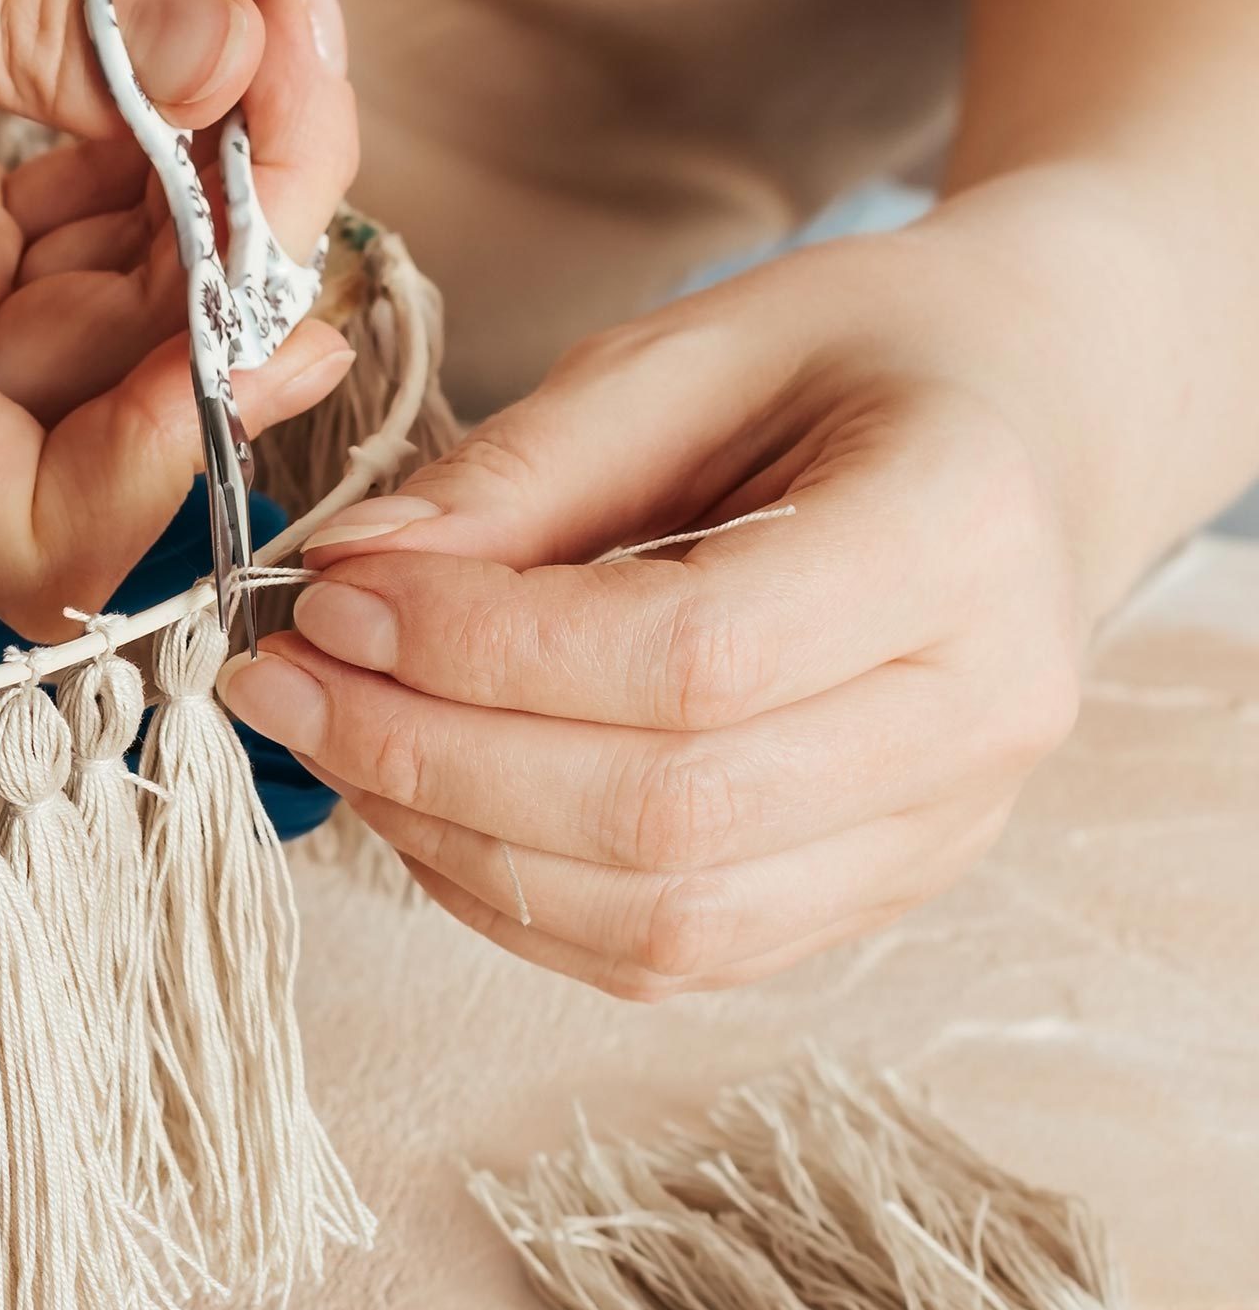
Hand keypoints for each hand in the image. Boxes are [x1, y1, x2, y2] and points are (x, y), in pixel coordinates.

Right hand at [0, 0, 356, 633]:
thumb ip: (24, 21)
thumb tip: (236, 60)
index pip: (46, 536)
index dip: (184, 435)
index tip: (250, 250)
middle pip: (129, 395)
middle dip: (249, 208)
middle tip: (282, 5)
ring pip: (124, 300)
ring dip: (209, 133)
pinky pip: (72, 226)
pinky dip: (137, 114)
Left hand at [214, 223, 1088, 996]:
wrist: (1022, 425)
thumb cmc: (857, 361)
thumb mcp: (689, 353)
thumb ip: (521, 473)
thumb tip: (347, 578)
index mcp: (960, 537)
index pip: (692, 657)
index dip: (480, 650)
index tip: (329, 602)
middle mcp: (979, 715)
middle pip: (667, 816)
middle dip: (431, 760)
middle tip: (287, 681)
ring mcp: (939, 830)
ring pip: (664, 922)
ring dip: (454, 847)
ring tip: (334, 739)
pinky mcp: (874, 892)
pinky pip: (670, 955)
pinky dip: (516, 901)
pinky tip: (422, 807)